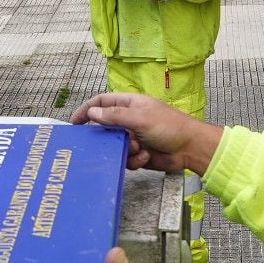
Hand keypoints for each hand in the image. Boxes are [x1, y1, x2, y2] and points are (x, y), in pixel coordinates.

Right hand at [69, 92, 221, 173]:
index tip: (74, 123)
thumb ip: (114, 116)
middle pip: (105, 127)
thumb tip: (92, 112)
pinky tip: (147, 157)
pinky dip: (135, 160)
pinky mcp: (138, 154)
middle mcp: (129, 120)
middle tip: (104, 144)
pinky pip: (125, 159)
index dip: (86, 110)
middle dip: (107, 137)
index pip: (101, 103)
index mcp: (129, 105)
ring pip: (114, 146)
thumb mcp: (139, 118)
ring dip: (124, 150)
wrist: (190, 148)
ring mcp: (134, 138)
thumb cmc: (169, 126)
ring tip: (138, 148)